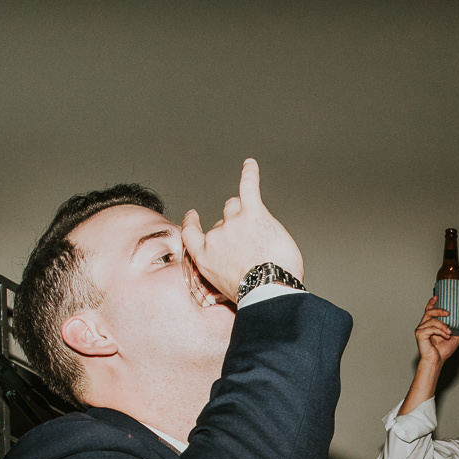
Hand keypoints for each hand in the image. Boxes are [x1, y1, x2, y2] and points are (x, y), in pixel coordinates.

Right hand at [179, 158, 305, 299]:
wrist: (267, 290)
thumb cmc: (254, 294)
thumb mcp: (227, 290)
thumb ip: (227, 272)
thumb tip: (240, 267)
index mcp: (205, 258)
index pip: (192, 234)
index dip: (192, 223)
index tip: (193, 216)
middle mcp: (215, 238)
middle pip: (222, 220)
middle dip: (235, 228)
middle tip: (250, 240)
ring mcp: (233, 223)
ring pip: (234, 206)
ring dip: (244, 212)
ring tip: (257, 224)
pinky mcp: (253, 213)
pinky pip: (248, 186)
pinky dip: (249, 173)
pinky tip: (250, 164)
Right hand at [414, 296, 458, 367]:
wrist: (437, 360)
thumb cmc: (443, 351)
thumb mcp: (455, 336)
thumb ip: (458, 327)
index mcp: (430, 325)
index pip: (429, 310)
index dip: (432, 302)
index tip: (437, 297)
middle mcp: (424, 326)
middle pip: (429, 312)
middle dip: (439, 310)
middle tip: (448, 313)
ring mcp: (421, 330)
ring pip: (432, 320)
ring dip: (443, 326)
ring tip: (449, 332)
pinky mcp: (420, 334)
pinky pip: (431, 328)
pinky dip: (440, 331)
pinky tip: (445, 336)